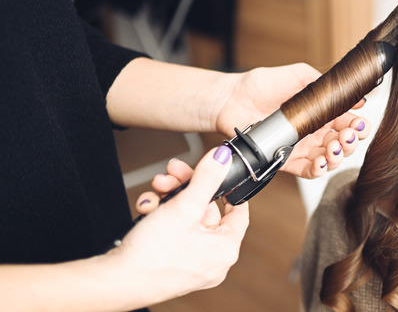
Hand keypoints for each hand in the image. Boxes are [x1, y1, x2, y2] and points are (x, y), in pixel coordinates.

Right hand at [117, 147, 248, 303]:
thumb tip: (222, 158)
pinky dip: (159, 216)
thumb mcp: (185, 207)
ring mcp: (190, 263)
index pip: (238, 211)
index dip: (228, 188)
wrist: (115, 281)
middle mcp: (212, 259)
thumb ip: (207, 178)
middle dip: (185, 187)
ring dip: (169, 198)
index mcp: (226, 249)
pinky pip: (172, 231)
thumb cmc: (153, 255)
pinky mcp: (170, 263)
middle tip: (172, 173)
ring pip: (185, 218)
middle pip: (206, 209)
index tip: (217, 173)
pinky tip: (146, 208)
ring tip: (155, 190)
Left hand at [212, 63, 371, 177]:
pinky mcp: (285, 160)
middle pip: (342, 144)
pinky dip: (318, 170)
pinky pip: (307, 171)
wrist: (232, 98)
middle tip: (347, 136)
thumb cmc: (261, 84)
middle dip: (349, 142)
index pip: (346, 122)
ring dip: (337, 157)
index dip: (357, 126)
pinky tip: (321, 163)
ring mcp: (300, 147)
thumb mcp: (299, 76)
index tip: (359, 123)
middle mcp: (313, 132)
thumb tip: (355, 97)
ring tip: (333, 148)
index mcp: (320, 113)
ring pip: (328, 159)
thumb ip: (326, 86)